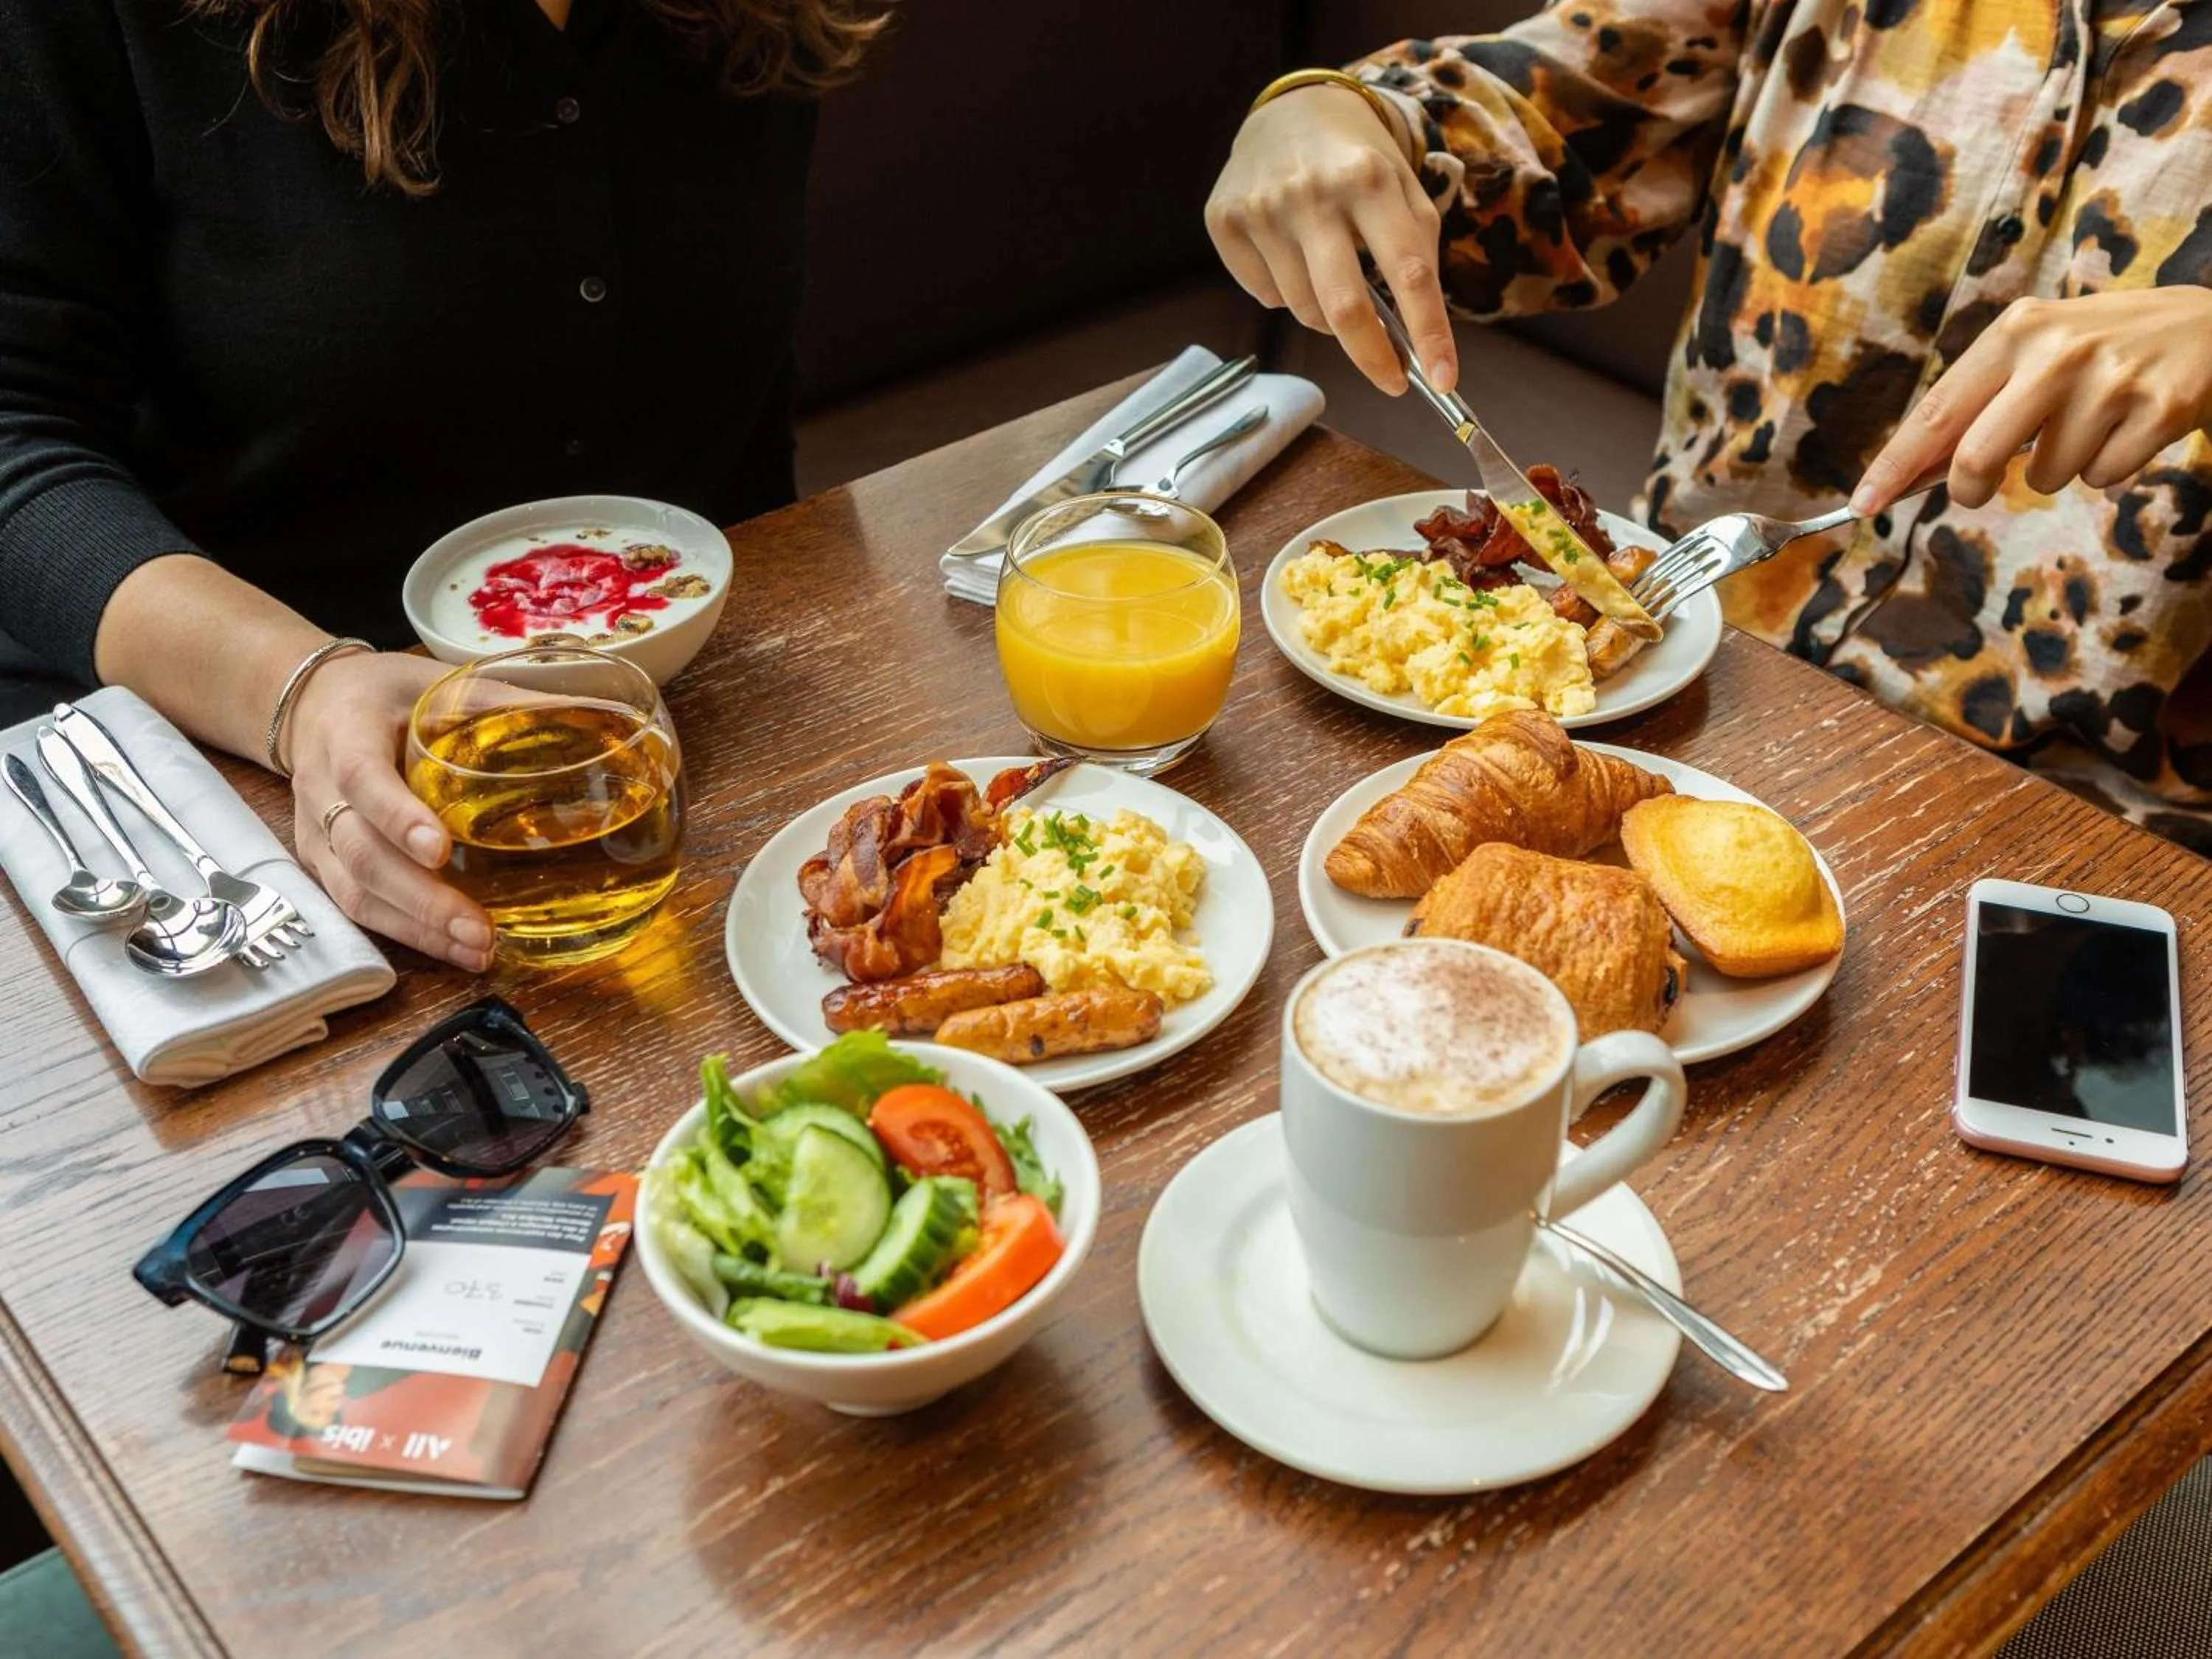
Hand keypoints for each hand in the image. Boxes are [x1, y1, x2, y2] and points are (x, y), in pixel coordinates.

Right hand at [286, 651, 492, 970]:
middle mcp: (322, 793)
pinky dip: (406, 933)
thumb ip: (505, 701)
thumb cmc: (385, 695)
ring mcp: (317, 836)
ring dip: (418, 929)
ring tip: (476, 951)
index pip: (364, 780)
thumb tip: (599, 716)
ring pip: (357, 893)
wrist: (311, 708)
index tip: (440, 851)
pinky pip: (357, 907)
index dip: (398, 818)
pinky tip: (453, 950)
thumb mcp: (435, 682)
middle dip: (422, 899)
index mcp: (346, 736)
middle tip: (479, 929)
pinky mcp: (322, 866)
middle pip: (363, 855)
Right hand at [1206, 83, 1455, 394]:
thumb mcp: (1403, 187)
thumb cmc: (1358, 161)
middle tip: (1391, 379)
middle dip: (1372, 357)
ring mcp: (1262, 209)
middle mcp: (1312, 193)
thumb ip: (1417, 250)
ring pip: (1303, 308)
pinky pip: (1265, 295)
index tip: (1444, 379)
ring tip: (1334, 280)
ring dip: (1328, 316)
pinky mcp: (1226, 222)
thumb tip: (1414, 334)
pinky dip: (1287, 293)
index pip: (1409, 272)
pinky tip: (1292, 257)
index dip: (1429, 332)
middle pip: (1345, 307)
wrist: (1288, 110)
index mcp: (1369, 179)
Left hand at [1854, 287, 2211, 513]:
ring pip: (2045, 477)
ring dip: (2059, 468)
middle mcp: (2058, 351)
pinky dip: (2108, 467)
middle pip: (1977, 457)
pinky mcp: (2158, 410)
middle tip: (1977, 490)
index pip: (1937, 410)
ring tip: (2093, 422)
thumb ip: (1981, 403)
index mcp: (2016, 330)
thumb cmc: (2106, 347)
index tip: (1862, 505)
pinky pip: (2101, 478)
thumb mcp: (2039, 350)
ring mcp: (2111, 380)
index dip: (1895, 465)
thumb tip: (1914, 471)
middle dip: (1968, 488)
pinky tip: (2129, 425)